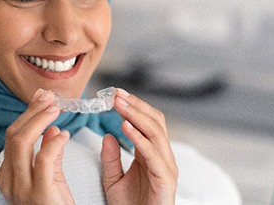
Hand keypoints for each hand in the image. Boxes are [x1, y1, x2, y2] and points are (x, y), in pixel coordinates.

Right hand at [0, 89, 73, 204]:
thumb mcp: (51, 176)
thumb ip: (49, 152)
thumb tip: (52, 127)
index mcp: (9, 174)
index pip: (13, 136)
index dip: (28, 114)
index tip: (42, 98)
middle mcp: (9, 180)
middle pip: (13, 135)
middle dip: (32, 112)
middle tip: (49, 98)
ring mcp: (21, 188)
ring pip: (21, 142)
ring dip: (39, 119)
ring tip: (56, 108)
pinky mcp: (39, 193)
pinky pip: (42, 159)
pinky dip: (53, 142)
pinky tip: (64, 134)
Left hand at [101, 88, 177, 204]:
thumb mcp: (113, 180)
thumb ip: (110, 158)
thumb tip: (108, 136)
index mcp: (151, 154)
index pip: (147, 121)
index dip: (133, 106)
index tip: (115, 94)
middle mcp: (162, 156)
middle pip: (155, 121)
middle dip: (136, 105)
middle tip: (117, 94)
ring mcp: (166, 166)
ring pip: (155, 132)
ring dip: (136, 115)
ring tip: (119, 104)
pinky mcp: (165, 179)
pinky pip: (153, 153)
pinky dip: (139, 137)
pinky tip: (125, 126)